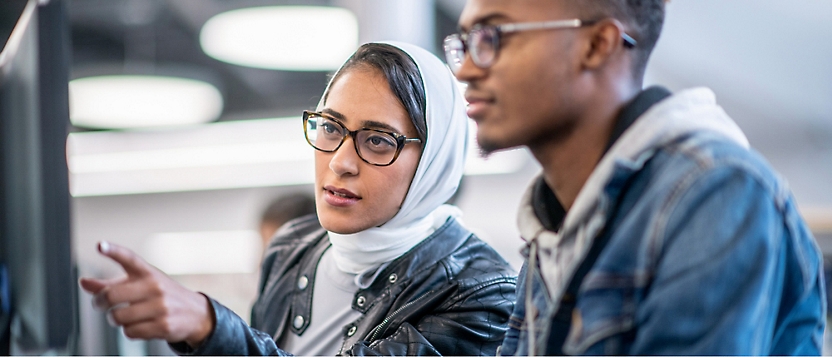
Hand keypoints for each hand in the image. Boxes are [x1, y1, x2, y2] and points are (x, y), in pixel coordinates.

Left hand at [79, 241, 214, 346]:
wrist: (195, 313)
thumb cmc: (161, 295)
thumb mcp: (140, 284)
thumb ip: (110, 284)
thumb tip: (84, 282)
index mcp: (148, 272)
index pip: (129, 258)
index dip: (113, 251)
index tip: (100, 246)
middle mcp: (155, 286)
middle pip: (112, 295)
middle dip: (100, 303)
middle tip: (101, 305)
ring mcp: (160, 306)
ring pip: (118, 317)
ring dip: (116, 320)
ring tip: (127, 316)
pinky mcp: (163, 325)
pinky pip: (130, 332)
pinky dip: (130, 331)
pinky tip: (141, 325)